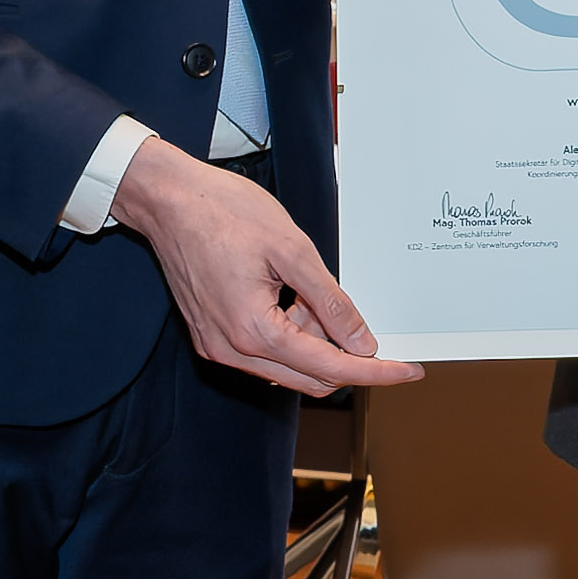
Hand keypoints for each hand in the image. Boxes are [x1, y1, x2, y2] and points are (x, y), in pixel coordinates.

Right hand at [119, 140, 421, 400]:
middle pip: (310, 378)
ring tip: (306, 287)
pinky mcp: (213, 336)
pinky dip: (288, 332)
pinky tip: (286, 294)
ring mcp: (219, 346)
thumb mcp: (292, 250)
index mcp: (253, 330)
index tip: (408, 370)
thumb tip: (361, 342)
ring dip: (312, 339)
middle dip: (342, 352)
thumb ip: (330, 301)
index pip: (330, 367)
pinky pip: (264, 353)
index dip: (375, 372)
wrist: (169, 200)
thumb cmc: (222, 213)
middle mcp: (232, 350)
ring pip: (287, 366)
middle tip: (355, 314)